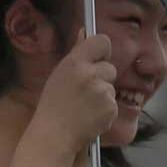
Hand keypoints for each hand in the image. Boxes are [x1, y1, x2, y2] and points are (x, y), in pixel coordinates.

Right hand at [19, 34, 116, 166]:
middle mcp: (90, 74)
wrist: (55, 135)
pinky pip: (113, 104)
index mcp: (75, 62)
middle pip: (110, 67)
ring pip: (111, 87)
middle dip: (102, 78)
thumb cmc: (53, 105)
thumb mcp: (60, 74)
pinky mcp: (111, 108)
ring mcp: (102, 92)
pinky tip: (90, 116)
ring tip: (84, 106)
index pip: (102, 41)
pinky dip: (105, 110)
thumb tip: (85, 31)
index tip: (98, 57)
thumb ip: (76, 52)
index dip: (102, 49)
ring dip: (103, 96)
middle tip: (85, 91)